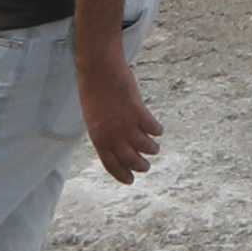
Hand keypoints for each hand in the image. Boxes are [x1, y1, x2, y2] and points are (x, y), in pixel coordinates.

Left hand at [76, 39, 163, 184]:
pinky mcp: (138, 111)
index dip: (122, 175)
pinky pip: (152, 128)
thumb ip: (105, 134)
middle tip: (146, 167)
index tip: (131, 180)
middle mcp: (112, 135)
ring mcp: (126, 124)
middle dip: (141, 166)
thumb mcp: (93, 118)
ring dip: (151, 150)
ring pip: (145, 146)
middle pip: (131, 160)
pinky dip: (157, 131)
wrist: (99, 70)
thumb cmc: (94, 92)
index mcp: (98, 138)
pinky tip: (158, 130)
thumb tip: (118, 146)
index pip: (111, 165)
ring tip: (154, 148)